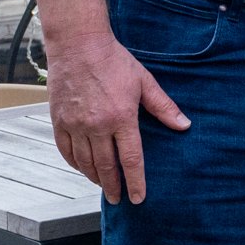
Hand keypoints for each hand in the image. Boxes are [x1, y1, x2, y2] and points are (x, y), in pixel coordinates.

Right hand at [46, 32, 188, 205]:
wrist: (78, 44)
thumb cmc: (114, 61)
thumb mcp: (144, 82)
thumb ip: (164, 107)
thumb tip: (184, 125)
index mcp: (122, 117)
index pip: (131, 159)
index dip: (135, 181)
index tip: (138, 198)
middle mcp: (97, 125)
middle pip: (106, 166)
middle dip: (113, 186)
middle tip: (117, 199)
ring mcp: (75, 124)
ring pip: (84, 161)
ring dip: (94, 177)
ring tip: (103, 186)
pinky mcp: (59, 120)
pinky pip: (65, 150)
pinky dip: (74, 163)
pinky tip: (82, 168)